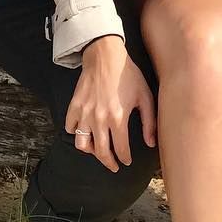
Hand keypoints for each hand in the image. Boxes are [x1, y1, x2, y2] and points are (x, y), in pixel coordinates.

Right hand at [66, 36, 155, 171]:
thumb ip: (150, 122)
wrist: (105, 56)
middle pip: (102, 152)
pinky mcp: (74, 106)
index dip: (124, 158)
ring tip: (98, 151)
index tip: (126, 161)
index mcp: (118, 118)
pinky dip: (76, 134)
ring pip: (82, 144)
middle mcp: (99, 119)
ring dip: (91, 152)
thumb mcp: (145, 96)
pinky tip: (84, 133)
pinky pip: (70, 128)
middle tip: (114, 165)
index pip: (120, 149)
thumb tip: (151, 143)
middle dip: (109, 163)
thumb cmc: (127, 74)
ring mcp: (84, 113)